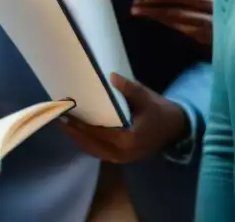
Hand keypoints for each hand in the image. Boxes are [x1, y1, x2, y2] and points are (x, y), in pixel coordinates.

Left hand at [58, 73, 187, 162]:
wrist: (176, 129)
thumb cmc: (160, 112)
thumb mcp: (146, 97)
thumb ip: (128, 88)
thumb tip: (110, 76)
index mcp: (126, 140)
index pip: (96, 132)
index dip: (79, 124)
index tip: (65, 112)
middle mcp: (120, 154)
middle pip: (90, 144)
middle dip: (73, 131)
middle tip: (58, 116)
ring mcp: (120, 158)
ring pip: (92, 149)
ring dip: (78, 137)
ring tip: (64, 123)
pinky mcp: (121, 157)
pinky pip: (98, 151)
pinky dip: (87, 141)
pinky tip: (79, 131)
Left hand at [131, 0, 212, 45]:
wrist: (234, 31)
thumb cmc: (216, 2)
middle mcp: (218, 3)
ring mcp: (214, 21)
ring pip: (181, 14)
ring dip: (156, 12)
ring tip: (137, 9)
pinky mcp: (208, 36)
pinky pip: (182, 28)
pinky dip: (165, 21)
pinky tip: (153, 17)